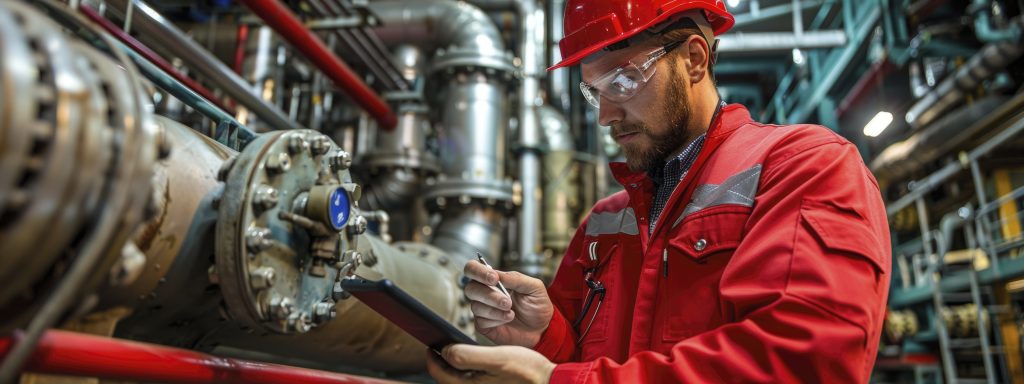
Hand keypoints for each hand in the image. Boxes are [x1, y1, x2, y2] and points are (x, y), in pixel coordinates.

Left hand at [426, 345, 554, 383]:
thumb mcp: (496, 358)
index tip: (432, 343)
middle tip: (440, 346)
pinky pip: (470, 382)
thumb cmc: (527, 371)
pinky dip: (465, 373)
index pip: (438, 373)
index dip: (432, 356)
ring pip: (457, 381)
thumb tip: (445, 351)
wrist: (548, 383)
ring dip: (452, 368)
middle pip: (446, 378)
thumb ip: (467, 356)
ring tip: (454, 352)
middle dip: (440, 362)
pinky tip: (473, 363)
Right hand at [463, 261, 552, 346]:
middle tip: (508, 302)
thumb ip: (515, 278)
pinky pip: (481, 321)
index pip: (472, 269)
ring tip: (512, 313)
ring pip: (476, 306)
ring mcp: (483, 309)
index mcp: (493, 279)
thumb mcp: (533, 287)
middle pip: (470, 288)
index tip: (494, 279)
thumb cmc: (537, 305)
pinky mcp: (483, 325)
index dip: (478, 272)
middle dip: (489, 295)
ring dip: (495, 310)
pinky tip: (508, 319)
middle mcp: (484, 293)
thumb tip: (496, 273)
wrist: (542, 329)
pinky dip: (496, 320)